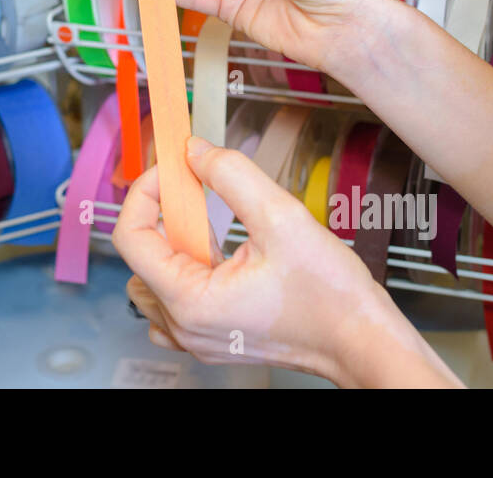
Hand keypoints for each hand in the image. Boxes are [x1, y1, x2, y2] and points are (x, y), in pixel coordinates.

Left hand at [114, 137, 462, 387]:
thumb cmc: (331, 297)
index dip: (144, 192)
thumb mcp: (281, 217)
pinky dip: (188, 267)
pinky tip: (222, 251)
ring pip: (154, 276)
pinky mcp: (213, 334)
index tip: (173, 168)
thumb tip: (194, 151)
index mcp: (189, 301)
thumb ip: (230, 175)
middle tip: (196, 188)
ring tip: (214, 223)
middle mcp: (184, 325)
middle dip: (163, 213)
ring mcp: (196, 336)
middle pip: (140, 255)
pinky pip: (175, 298)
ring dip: (175, 241)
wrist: (363, 341)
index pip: (130, 237)